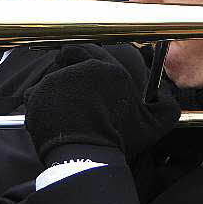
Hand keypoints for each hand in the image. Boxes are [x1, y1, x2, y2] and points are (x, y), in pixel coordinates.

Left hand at [25, 44, 180, 162]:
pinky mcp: (37, 94)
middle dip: (66, 64)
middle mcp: (81, 70)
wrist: (85, 153)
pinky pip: (35, 95)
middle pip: (67, 57)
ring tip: (63, 108)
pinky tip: (50, 116)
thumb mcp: (156, 124)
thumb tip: (165, 93)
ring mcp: (56, 80)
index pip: (90, 50)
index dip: (82, 55)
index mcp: (110, 70)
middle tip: (69, 82)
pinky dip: (40, 104)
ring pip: (52, 78)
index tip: (80, 64)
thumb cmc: (118, 138)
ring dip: (55, 89)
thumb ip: (168, 105)